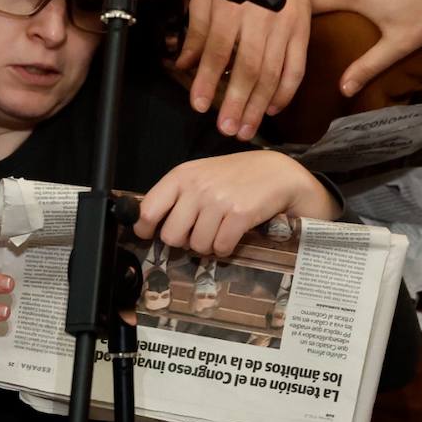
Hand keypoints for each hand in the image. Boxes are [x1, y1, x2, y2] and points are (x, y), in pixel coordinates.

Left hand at [134, 152, 337, 256]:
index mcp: (181, 176)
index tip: (149, 235)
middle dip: (183, 241)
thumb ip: (176, 195)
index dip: (145, 228)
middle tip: (196, 234)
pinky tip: (230, 237)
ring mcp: (218, 201)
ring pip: (197, 245)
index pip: (148, 209)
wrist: (277, 172)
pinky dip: (224, 249)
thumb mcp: (199, 175)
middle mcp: (196, 187)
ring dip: (207, 246)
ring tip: (217, 232)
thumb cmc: (234, 176)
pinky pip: (221, 247)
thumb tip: (148, 223)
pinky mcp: (239, 214)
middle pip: (171, 236)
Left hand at [176, 0, 310, 138]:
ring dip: (259, 105)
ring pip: (273, 74)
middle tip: (227, 129)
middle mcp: (261, 20)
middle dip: (237, 103)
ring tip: (246, 129)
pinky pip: (296, 68)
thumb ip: (196, 32)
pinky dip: (286, 92)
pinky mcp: (302, 32)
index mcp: (233, 10)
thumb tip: (184, 64)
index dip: (208, 81)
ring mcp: (285, 28)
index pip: (218, 52)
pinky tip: (273, 109)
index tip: (198, 105)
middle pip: (250, 69)